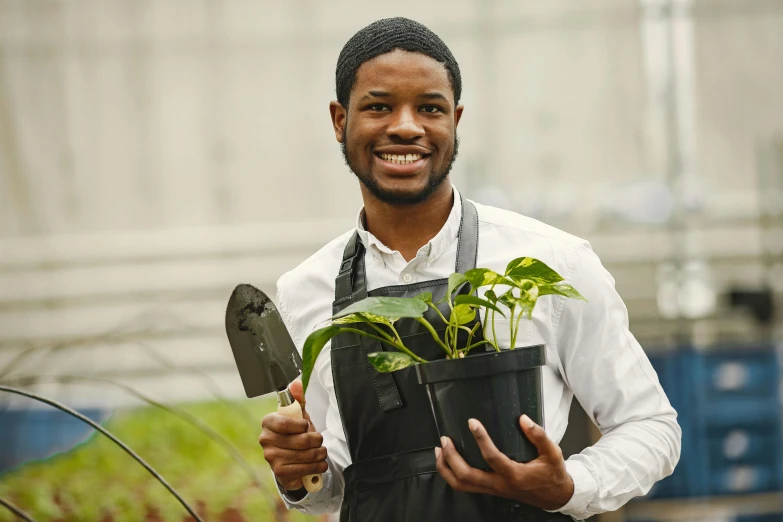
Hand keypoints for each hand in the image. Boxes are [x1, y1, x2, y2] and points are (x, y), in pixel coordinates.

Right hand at [259, 379, 327, 490]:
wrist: (293, 459)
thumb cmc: (296, 433)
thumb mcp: (299, 414)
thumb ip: (299, 398)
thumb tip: (296, 383)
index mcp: (268, 422)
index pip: (285, 422)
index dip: (301, 425)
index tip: (307, 426)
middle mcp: (265, 439)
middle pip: (300, 440)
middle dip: (316, 440)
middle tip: (320, 441)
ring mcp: (271, 457)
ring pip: (304, 455)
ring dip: (319, 454)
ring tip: (322, 452)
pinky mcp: (279, 472)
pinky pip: (303, 469)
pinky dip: (316, 467)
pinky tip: (320, 464)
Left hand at [435, 415, 573, 510]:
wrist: (554, 496)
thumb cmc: (552, 473)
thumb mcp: (552, 453)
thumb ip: (539, 435)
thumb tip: (523, 419)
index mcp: (515, 475)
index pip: (492, 457)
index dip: (480, 439)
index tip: (472, 422)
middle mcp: (500, 484)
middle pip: (467, 476)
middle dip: (452, 457)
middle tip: (445, 439)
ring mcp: (493, 489)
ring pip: (462, 485)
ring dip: (446, 468)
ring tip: (439, 449)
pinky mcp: (490, 490)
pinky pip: (465, 486)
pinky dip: (451, 475)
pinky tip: (447, 461)